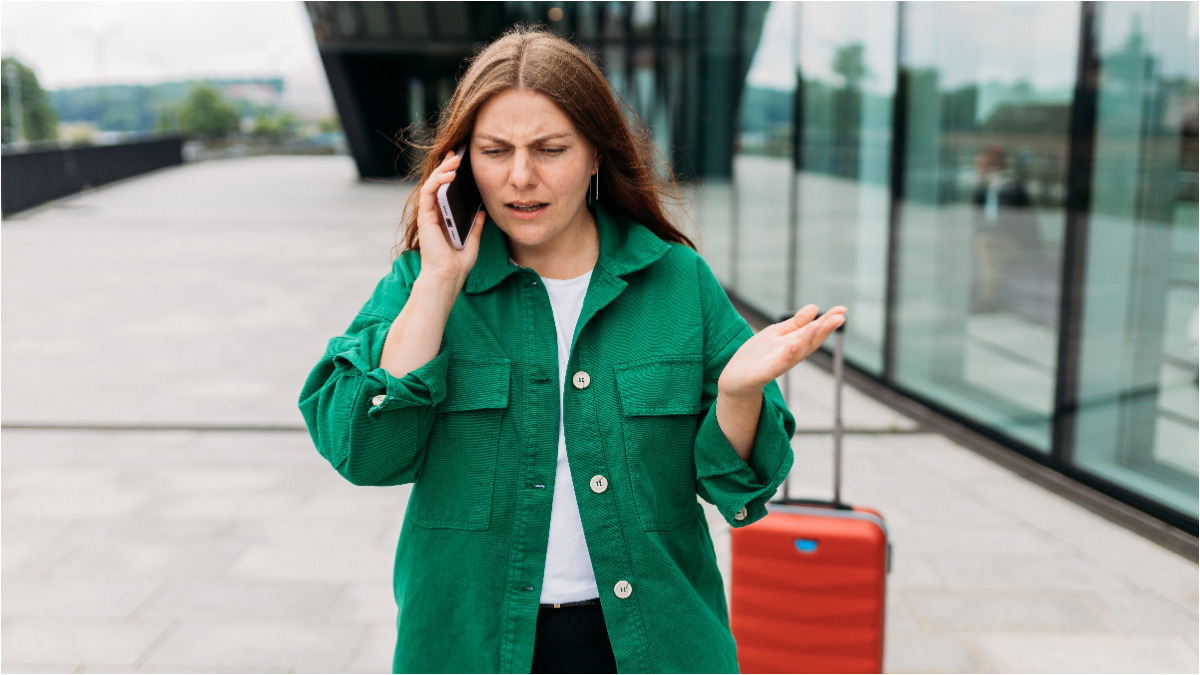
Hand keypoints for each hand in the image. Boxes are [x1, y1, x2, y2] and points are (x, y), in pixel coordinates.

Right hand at [415, 150, 486, 287]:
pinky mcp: (425, 216)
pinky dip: (438, 180)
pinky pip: (429, 192)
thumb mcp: (473, 240)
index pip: (446, 190)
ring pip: (432, 183)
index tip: (461, 160)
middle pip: (438, 183)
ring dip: (443, 168)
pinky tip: (451, 173)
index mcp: (444, 218)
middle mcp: (434, 214)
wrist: (448, 277)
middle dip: (447, 165)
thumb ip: (476, 225)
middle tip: (458, 152)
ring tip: (456, 158)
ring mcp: (428, 214)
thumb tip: (482, 211)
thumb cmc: (458, 263)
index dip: (451, 174)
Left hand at [717, 305, 846, 399]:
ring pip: (797, 352)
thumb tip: (815, 307)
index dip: (828, 321)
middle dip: (825, 330)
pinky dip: (786, 356)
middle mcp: (790, 354)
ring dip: (808, 339)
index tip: (843, 310)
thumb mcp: (776, 334)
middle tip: (840, 318)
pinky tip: (792, 344)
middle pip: (810, 341)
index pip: (814, 330)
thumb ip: (795, 324)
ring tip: (819, 326)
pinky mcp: (763, 373)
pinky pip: (777, 365)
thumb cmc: (757, 356)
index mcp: (794, 344)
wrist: (735, 379)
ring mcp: (778, 364)